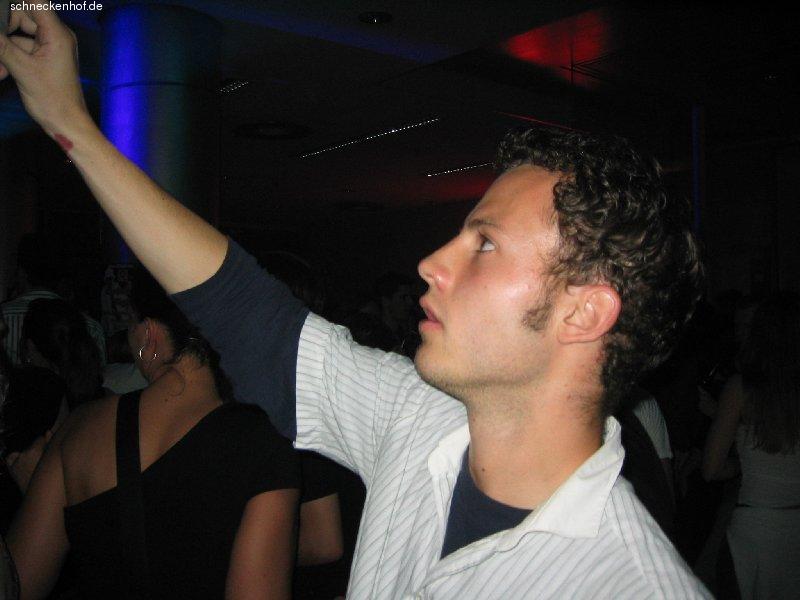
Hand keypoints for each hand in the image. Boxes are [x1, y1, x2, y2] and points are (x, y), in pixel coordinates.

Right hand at [0, 9, 88, 134]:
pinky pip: (21, 48)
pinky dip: (8, 56)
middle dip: (3, 28)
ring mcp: (51, 47)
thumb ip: (1, 44)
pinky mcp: (44, 58)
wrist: (66, 123)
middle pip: (22, 15)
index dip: (13, 3)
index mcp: (57, 34)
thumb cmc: (53, 99)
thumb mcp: (21, 68)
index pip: (34, 2)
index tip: (0, 10)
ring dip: (3, 45)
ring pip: (18, 34)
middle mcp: (56, 36)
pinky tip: (1, 72)